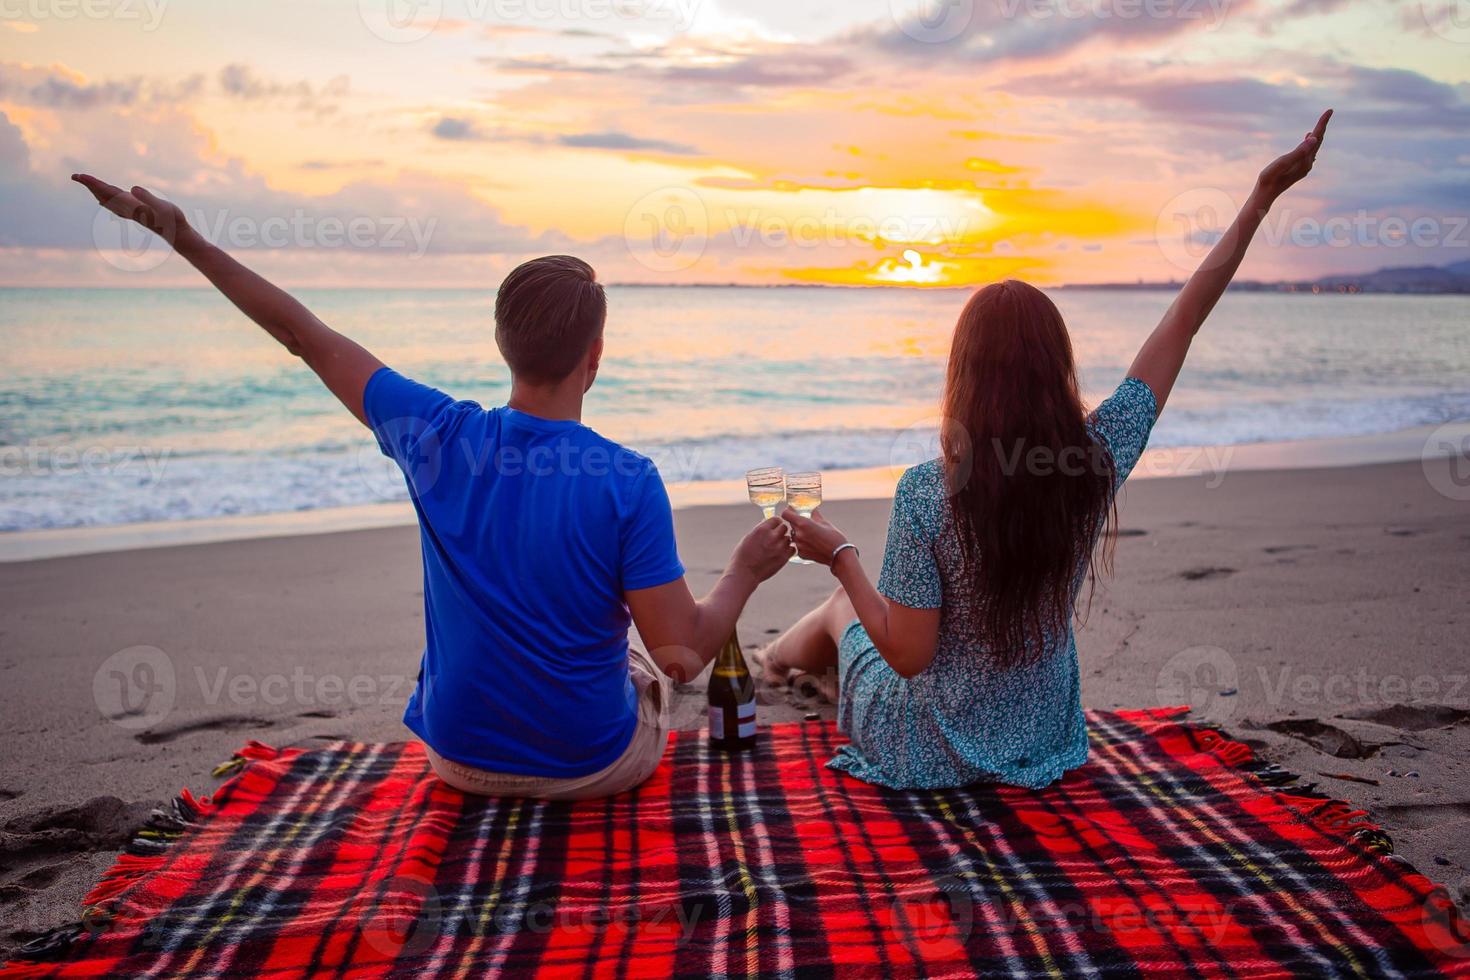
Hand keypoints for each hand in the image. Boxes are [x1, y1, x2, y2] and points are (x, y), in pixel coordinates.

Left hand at [72, 174, 193, 247]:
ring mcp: (131, 211)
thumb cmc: (173, 220)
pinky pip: (115, 205)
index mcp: (130, 204)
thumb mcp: (163, 206)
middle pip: (104, 195)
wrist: (178, 235)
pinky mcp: (137, 213)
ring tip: (85, 183)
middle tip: (74, 176)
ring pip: (108, 200)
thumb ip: (148, 197)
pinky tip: (103, 201)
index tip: (80, 176)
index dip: (94, 183)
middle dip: (90, 185)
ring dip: (96, 191)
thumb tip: (132, 189)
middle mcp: (127, 208)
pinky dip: (106, 200)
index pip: (108, 191)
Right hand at [730, 515, 794, 584]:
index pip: (776, 519)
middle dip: (780, 531)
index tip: (773, 528)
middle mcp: (772, 537)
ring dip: (784, 541)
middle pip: (784, 527)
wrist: (745, 573)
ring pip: (789, 538)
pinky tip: (781, 552)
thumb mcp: (748, 537)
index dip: (775, 523)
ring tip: (776, 546)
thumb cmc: (743, 555)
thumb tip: (766, 522)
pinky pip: (792, 549)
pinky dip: (788, 550)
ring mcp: (779, 547)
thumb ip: (760, 529)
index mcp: (762, 529)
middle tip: (775, 537)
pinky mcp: (784, 557)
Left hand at [782, 507, 848, 565]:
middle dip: (796, 522)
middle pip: (790, 525)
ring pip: (793, 536)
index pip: (785, 514)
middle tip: (805, 523)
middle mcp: (798, 534)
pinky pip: (797, 546)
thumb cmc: (834, 537)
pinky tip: (812, 544)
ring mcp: (798, 545)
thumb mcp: (825, 523)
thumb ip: (815, 515)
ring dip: (798, 533)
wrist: (839, 556)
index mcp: (803, 524)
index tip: (792, 511)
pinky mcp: (801, 554)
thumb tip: (813, 509)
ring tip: (810, 535)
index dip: (788, 511)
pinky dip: (802, 544)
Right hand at [1254, 110, 1331, 203]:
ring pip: (1314, 146)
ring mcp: (1303, 167)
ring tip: (1320, 123)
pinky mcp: (1298, 169)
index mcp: (1305, 160)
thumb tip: (1314, 138)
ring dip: (1318, 134)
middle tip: (1329, 112)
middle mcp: (1307, 163)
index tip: (1330, 110)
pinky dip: (1310, 142)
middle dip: (1322, 126)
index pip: (1317, 137)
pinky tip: (1308, 139)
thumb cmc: (1270, 179)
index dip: (1322, 123)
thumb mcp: (1282, 163)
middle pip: (1318, 141)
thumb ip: (1298, 151)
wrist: (1264, 195)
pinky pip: (1308, 152)